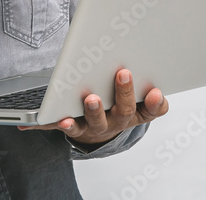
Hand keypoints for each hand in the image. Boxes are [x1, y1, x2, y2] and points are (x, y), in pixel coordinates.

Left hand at [18, 69, 168, 145]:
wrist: (98, 131)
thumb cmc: (117, 104)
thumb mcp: (136, 99)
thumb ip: (147, 86)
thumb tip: (153, 81)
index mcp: (135, 112)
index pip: (151, 110)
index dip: (154, 102)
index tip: (155, 91)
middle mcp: (117, 121)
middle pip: (124, 112)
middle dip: (124, 93)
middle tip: (123, 74)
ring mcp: (96, 126)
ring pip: (96, 121)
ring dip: (94, 110)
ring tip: (91, 98)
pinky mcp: (76, 127)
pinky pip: (67, 126)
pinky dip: (57, 123)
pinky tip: (50, 120)